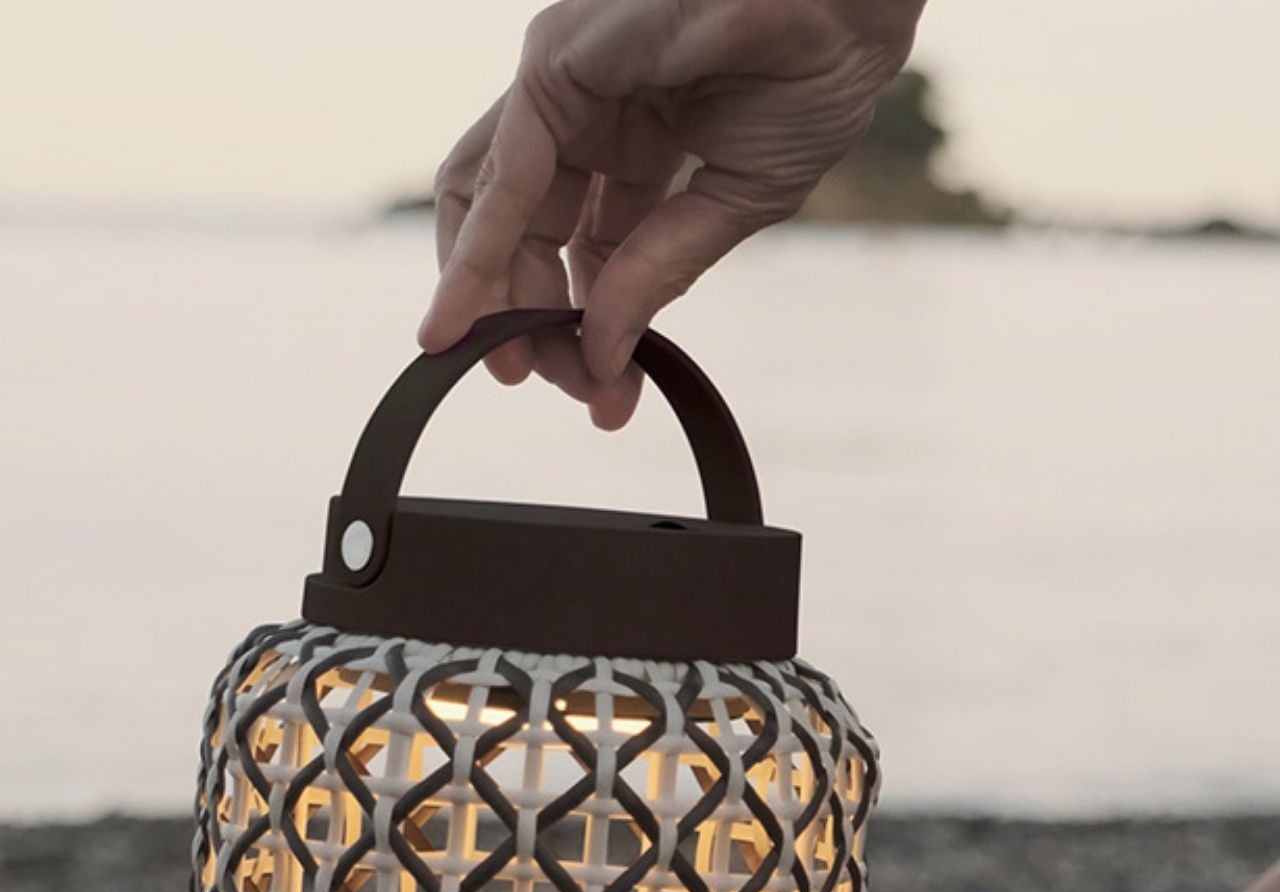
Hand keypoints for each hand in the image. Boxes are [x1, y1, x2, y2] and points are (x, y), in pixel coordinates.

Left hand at [418, 0, 923, 427]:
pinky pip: (503, 175)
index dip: (586, 323)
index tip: (605, 394)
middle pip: (527, 235)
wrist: (843, 6)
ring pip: (493, 207)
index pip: (586, 246)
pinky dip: (478, 251)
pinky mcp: (553, 63)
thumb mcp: (733, 205)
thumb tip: (608, 359)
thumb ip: (658, 276)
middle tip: (543, 386)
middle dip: (531, 319)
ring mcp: (566, 84)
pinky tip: (465, 315)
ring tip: (499, 366)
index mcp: (643, 143)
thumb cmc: (813, 77)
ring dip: (487, 295)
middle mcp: (591, 113)